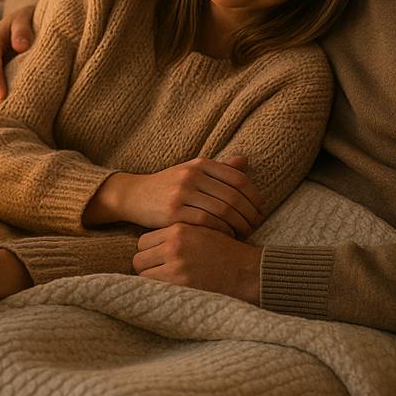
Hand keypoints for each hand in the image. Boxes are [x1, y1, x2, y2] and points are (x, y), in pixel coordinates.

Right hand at [88, 154, 263, 236]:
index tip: (260, 209)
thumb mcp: (192, 171)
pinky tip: (227, 235)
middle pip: (233, 196)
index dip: (254, 196)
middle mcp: (192, 175)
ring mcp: (181, 193)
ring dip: (239, 224)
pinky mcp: (173, 212)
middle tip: (257, 225)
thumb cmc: (169, 186)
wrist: (134, 196)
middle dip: (249, 213)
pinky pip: (206, 222)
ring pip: (222, 209)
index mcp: (200, 164)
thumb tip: (244, 160)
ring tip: (245, 232)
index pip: (238, 178)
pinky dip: (222, 230)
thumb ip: (219, 168)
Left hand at [133, 223, 261, 302]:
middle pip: (139, 257)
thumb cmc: (225, 251)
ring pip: (143, 274)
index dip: (149, 251)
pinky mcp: (181, 284)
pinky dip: (157, 290)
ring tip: (163, 282)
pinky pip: (154, 287)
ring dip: (150, 279)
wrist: (247, 270)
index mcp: (178, 229)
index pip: (143, 241)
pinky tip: (167, 290)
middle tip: (157, 272)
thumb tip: (155, 243)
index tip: (156, 258)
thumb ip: (178, 234)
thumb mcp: (201, 231)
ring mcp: (176, 265)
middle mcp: (174, 246)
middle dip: (146, 266)